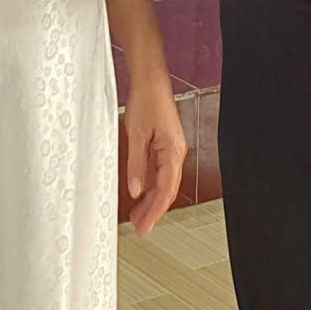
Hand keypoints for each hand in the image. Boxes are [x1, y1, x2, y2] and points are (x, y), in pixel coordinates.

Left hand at [120, 76, 187, 236]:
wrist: (151, 81)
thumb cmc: (147, 101)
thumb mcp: (136, 135)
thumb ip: (136, 165)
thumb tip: (135, 189)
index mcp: (172, 151)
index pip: (165, 190)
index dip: (155, 211)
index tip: (145, 226)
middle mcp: (175, 152)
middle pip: (167, 190)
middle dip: (154, 210)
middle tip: (141, 227)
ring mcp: (171, 149)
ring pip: (163, 182)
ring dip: (151, 200)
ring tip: (138, 215)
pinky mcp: (165, 145)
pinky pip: (160, 172)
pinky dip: (151, 185)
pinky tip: (141, 194)